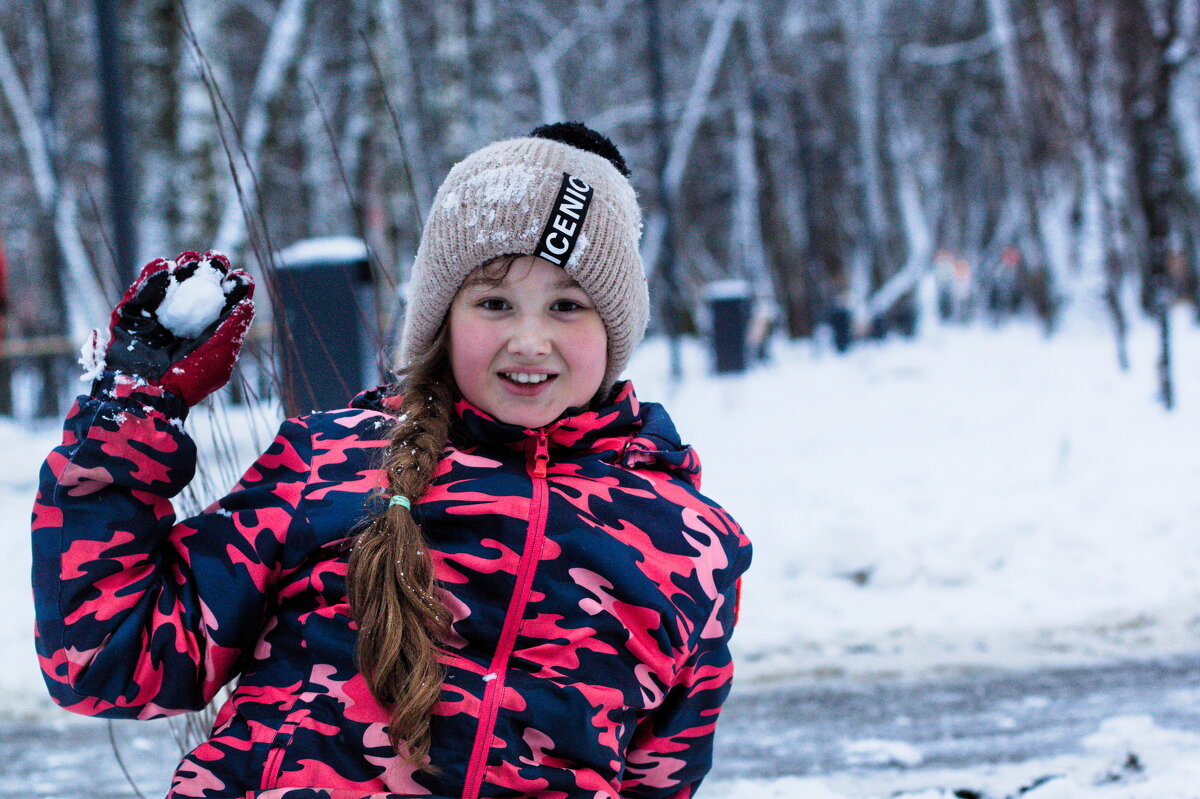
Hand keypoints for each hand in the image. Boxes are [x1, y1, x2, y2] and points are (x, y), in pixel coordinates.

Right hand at [90, 250, 254, 405]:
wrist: (145, 390)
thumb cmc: (188, 379)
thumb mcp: (219, 357)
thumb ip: (233, 329)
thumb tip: (248, 303)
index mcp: (211, 327)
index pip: (226, 299)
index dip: (235, 285)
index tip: (239, 277)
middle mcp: (188, 316)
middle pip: (203, 282)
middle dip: (211, 268)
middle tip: (215, 261)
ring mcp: (162, 311)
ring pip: (177, 278)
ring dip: (186, 265)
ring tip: (191, 260)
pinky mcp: (136, 310)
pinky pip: (145, 285)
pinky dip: (155, 273)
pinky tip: (166, 266)